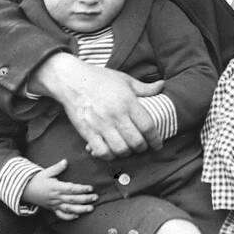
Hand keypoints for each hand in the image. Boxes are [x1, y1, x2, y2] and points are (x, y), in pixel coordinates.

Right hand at [21, 160, 97, 219]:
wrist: (25, 190)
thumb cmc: (37, 180)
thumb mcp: (46, 172)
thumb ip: (57, 168)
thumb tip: (65, 161)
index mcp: (55, 187)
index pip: (71, 189)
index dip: (81, 189)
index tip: (90, 188)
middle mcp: (56, 197)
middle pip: (72, 199)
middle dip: (85, 199)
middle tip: (95, 197)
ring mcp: (54, 204)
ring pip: (69, 208)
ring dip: (81, 209)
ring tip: (91, 208)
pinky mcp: (52, 209)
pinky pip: (61, 215)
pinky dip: (69, 217)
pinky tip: (77, 216)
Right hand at [30, 54, 164, 158]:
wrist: (71, 79)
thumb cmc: (99, 78)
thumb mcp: (124, 79)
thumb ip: (144, 87)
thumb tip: (162, 86)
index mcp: (128, 102)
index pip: (148, 126)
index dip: (155, 139)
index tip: (158, 144)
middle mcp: (116, 115)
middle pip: (136, 141)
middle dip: (143, 148)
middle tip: (142, 147)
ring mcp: (101, 124)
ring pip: (120, 149)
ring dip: (127, 153)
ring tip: (127, 149)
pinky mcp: (87, 132)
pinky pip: (101, 151)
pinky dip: (109, 155)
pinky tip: (111, 151)